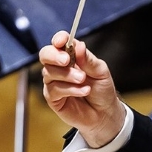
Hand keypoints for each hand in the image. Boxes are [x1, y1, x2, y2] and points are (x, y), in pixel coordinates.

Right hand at [40, 32, 123, 148]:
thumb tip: (79, 45)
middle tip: (67, 61)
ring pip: (49, 72)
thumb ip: (88, 59)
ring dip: (67, 75)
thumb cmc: (102, 90)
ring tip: (83, 80)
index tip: (62, 40)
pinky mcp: (53, 98)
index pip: (59, 43)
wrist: (105, 113)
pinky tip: (84, 91)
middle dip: (54, 55)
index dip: (58, 39)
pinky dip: (70, 89)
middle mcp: (59, 67)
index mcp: (71, 56)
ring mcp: (54, 82)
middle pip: (45, 54)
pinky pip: (54, 89)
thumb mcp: (100, 71)